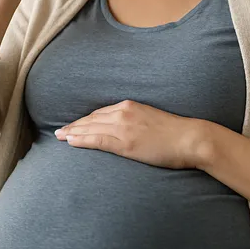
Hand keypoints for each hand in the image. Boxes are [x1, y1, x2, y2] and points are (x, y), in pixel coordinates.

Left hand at [55, 100, 206, 169]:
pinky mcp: (125, 143)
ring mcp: (123, 127)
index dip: (85, 119)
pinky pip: (97, 140)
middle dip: (74, 125)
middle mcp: (123, 112)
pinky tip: (70, 142)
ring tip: (59, 137)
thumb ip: (137, 121)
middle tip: (59, 131)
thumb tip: (129, 130)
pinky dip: (82, 140)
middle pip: (91, 119)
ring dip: (72, 132)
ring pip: (90, 128)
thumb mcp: (152, 119)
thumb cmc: (175, 133)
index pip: (100, 112)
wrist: (190, 138)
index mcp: (130, 105)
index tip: (74, 124)